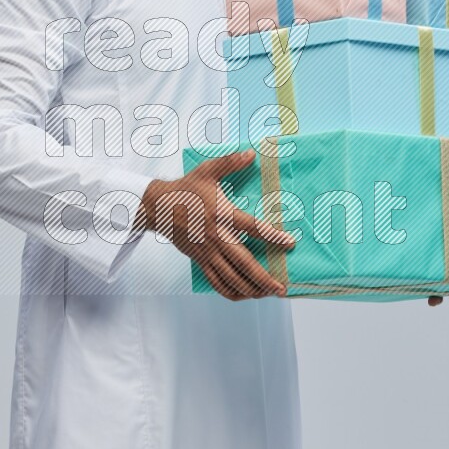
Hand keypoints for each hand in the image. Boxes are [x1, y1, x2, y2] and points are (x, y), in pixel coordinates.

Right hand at [136, 149, 295, 301]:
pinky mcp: (200, 261)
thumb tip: (251, 153)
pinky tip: (245, 295)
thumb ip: (231, 162)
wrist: (158, 207)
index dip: (272, 236)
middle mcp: (216, 237)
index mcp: (222, 214)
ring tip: (268, 293)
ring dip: (251, 289)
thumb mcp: (208, 171)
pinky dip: (232, 292)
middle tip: (281, 287)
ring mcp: (208, 252)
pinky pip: (217, 282)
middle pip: (244, 263)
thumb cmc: (186, 189)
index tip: (290, 243)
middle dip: (264, 278)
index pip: (252, 227)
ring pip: (231, 278)